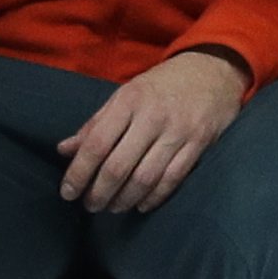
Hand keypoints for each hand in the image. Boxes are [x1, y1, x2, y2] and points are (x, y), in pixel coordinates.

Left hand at [58, 47, 246, 211]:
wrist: (213, 71)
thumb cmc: (161, 86)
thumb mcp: (126, 94)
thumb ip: (95, 124)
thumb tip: (64, 150)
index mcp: (129, 100)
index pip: (97, 143)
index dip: (79, 172)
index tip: (67, 192)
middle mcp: (152, 117)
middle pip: (119, 166)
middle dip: (99, 192)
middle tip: (90, 205)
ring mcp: (178, 132)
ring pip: (145, 178)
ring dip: (124, 199)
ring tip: (112, 207)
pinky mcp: (199, 144)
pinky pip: (172, 180)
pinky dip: (153, 197)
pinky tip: (139, 204)